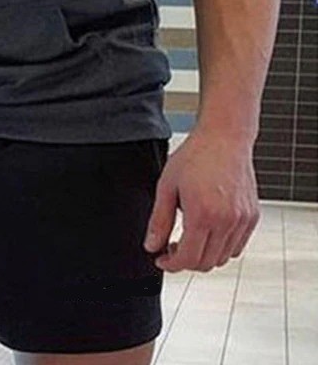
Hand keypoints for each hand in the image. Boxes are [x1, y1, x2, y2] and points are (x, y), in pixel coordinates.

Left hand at [143, 127, 260, 271]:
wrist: (224, 138)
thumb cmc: (195, 156)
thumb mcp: (166, 186)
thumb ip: (159, 220)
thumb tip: (152, 245)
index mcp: (203, 214)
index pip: (189, 259)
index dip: (172, 265)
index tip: (162, 260)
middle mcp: (227, 221)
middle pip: (206, 263)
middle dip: (186, 261)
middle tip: (171, 248)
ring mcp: (242, 221)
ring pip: (223, 258)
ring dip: (204, 255)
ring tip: (189, 238)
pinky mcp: (252, 217)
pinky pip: (237, 246)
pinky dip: (221, 247)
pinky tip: (207, 231)